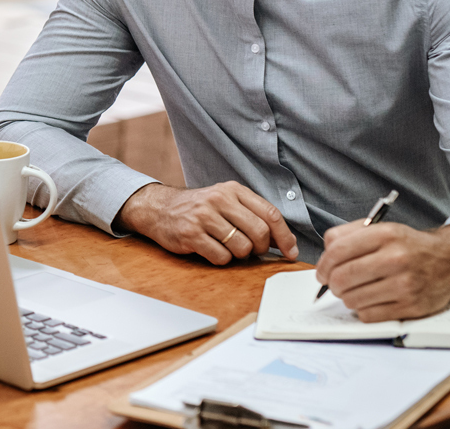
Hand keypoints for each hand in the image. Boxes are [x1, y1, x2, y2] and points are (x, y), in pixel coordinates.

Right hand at [115, 182, 298, 264]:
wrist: (159, 208)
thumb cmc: (198, 209)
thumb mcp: (225, 200)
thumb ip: (252, 214)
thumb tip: (284, 242)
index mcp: (233, 190)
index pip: (270, 213)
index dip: (284, 236)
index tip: (290, 251)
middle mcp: (219, 199)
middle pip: (259, 232)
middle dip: (261, 248)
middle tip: (252, 250)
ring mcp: (204, 216)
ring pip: (242, 247)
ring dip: (239, 255)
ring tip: (227, 247)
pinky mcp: (191, 234)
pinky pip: (221, 257)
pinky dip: (221, 259)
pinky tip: (211, 250)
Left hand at [314, 222, 449, 321]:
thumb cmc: (409, 246)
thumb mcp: (381, 228)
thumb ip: (347, 234)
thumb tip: (325, 254)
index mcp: (386, 235)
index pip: (337, 251)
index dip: (322, 265)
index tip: (321, 272)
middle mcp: (396, 259)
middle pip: (342, 277)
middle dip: (331, 283)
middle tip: (334, 283)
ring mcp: (405, 285)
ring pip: (352, 299)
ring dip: (346, 297)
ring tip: (355, 290)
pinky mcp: (411, 307)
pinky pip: (368, 315)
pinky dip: (362, 309)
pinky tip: (370, 299)